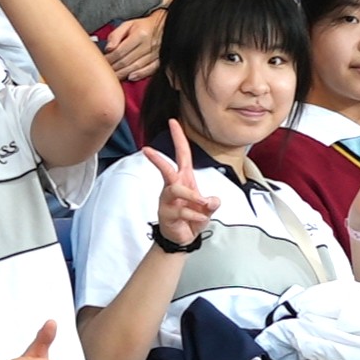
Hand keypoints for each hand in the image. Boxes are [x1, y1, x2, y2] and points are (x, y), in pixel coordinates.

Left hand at [102, 9, 166, 80]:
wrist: (163, 26)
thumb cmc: (143, 26)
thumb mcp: (128, 25)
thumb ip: (116, 35)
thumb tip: (108, 48)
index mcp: (139, 34)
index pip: (120, 51)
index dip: (109, 59)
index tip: (102, 62)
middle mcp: (148, 44)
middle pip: (127, 61)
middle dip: (114, 68)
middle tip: (106, 72)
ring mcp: (155, 53)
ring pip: (136, 67)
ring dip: (124, 73)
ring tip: (115, 76)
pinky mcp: (160, 60)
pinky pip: (149, 70)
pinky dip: (139, 75)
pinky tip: (131, 77)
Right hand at [140, 121, 220, 246]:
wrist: (183, 238)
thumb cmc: (194, 217)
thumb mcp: (208, 208)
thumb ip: (212, 203)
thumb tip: (212, 200)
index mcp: (185, 178)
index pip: (182, 154)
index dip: (178, 137)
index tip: (173, 121)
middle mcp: (173, 186)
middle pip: (166, 169)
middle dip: (157, 159)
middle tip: (146, 150)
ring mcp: (167, 200)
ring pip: (176, 190)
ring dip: (193, 197)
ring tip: (203, 206)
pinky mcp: (166, 213)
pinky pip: (183, 211)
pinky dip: (196, 215)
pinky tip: (199, 220)